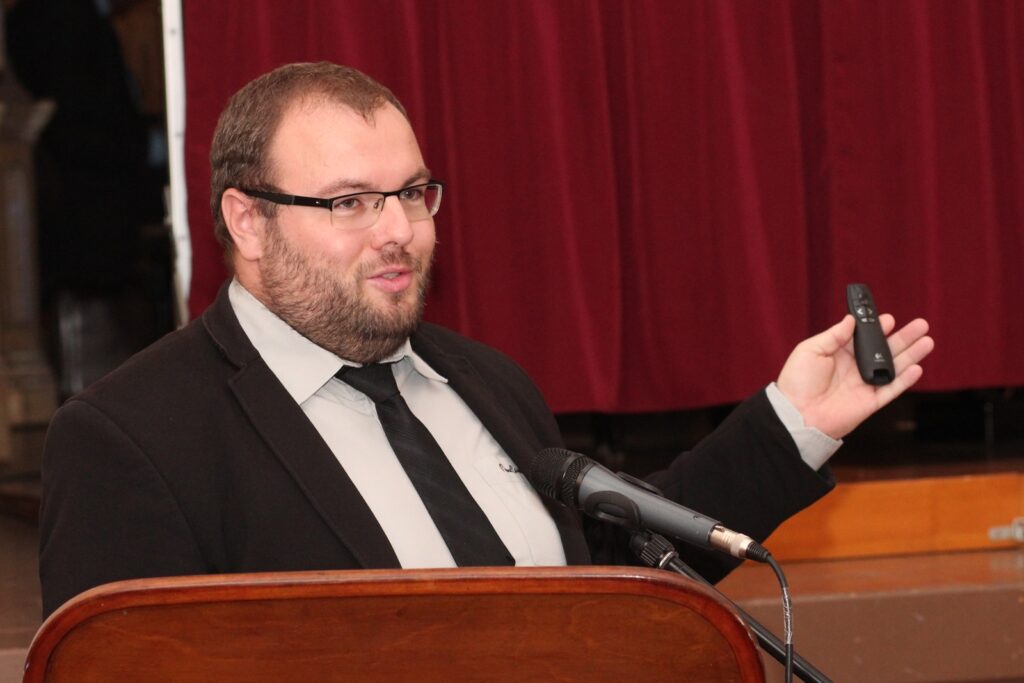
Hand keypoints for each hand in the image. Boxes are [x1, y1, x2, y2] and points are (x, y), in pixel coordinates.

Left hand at [775, 315, 934, 438]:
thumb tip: (851, 320)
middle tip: (920, 324)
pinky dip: (905, 379)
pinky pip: (892, 389)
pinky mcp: (870, 401)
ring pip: (894, 367)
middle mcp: (855, 368)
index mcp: (840, 354)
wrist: (797, 414)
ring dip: (911, 354)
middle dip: (904, 337)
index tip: (889, 318)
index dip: (878, 328)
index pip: (864, 338)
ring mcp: (864, 384)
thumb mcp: (810, 350)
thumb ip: (833, 335)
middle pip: (885, 350)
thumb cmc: (797, 382)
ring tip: (926, 340)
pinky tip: (917, 367)